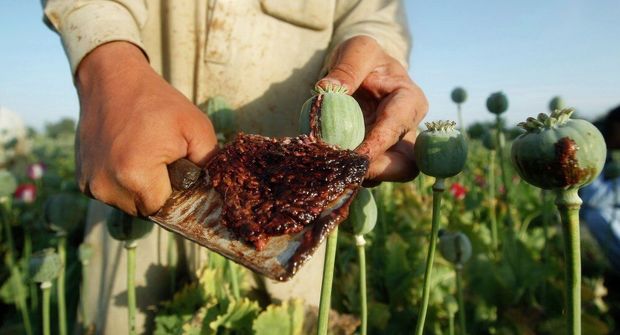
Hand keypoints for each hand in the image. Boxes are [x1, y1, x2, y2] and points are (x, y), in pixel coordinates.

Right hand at [75, 42, 217, 215]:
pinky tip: (126, 157)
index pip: (164, 209)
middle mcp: (107, 186)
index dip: (175, 193)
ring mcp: (91, 184)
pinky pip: (111, 194)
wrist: (111, 80)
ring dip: (139, 189)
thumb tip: (212, 191)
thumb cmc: (158, 103)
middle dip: (158, 191)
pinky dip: (121, 183)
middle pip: (145, 210)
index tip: (178, 171)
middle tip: (162, 160)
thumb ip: (209, 164)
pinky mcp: (82, 180)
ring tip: (143, 156)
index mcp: (135, 175)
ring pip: (127, 204)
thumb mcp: (197, 127)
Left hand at [318, 36, 427, 185]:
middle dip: (378, 171)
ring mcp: (390, 149)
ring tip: (330, 169)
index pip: (397, 127)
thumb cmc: (363, 58)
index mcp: (410, 101)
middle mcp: (406, 130)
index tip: (353, 156)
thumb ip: (347, 67)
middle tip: (346, 171)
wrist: (356, 72)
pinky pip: (364, 175)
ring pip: (384, 176)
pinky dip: (345, 174)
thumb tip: (327, 90)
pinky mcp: (372, 159)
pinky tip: (325, 167)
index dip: (377, 144)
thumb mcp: (358, 50)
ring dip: (357, 176)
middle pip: (405, 165)